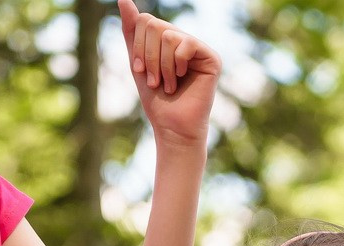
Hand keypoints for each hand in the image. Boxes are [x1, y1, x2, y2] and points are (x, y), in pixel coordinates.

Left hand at [119, 4, 219, 149]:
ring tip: (168, 84)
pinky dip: (177, 64)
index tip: (140, 71)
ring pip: (167, 35)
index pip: (144, 20)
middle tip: (155, 81)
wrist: (172, 126)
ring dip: (161, 66)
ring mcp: (198, 48)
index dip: (137, 46)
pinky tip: (183, 78)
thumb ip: (132, 30)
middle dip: (148, 56)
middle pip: (154, 24)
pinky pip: (185, 44)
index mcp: (167, 39)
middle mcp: (184, 39)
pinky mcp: (211, 58)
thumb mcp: (138, 61)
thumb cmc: (156, 99)